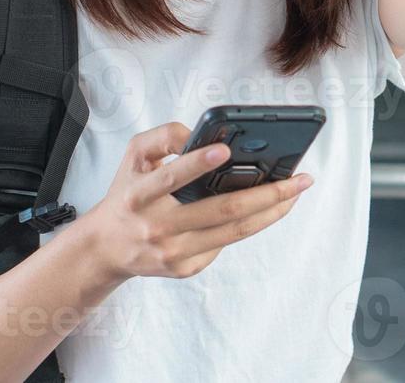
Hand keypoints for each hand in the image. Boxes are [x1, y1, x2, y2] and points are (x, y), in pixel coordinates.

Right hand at [79, 122, 312, 281]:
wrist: (106, 247)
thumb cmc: (127, 193)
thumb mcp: (134, 157)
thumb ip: (163, 137)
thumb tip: (201, 135)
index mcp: (139, 195)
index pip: (171, 176)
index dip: (198, 163)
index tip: (227, 149)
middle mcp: (157, 226)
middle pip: (221, 210)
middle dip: (266, 193)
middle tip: (298, 179)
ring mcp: (173, 252)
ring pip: (233, 231)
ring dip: (271, 211)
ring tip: (295, 192)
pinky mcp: (185, 268)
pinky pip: (223, 244)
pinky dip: (247, 225)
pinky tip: (264, 210)